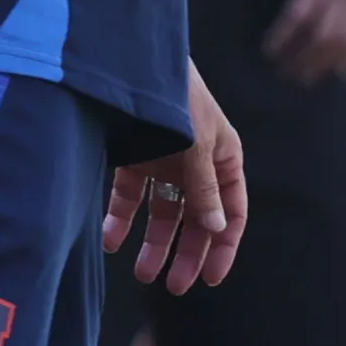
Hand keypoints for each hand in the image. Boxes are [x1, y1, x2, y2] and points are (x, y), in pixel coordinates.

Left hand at [104, 65, 248, 293]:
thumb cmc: (178, 95)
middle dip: (187, 253)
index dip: (225, 246)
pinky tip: (112, 240)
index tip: (211, 278)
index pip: (233, 211)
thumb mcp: (197, 143)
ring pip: (163, 213)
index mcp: (224, 157)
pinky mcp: (134, 157)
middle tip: (175, 286)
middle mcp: (197, 164)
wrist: (134, 59)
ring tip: (142, 272)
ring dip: (154, 243)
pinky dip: (121, 219)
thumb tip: (217, 229)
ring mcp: (164, 160)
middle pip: (197, 219)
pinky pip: (129, 197)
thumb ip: (205, 188)